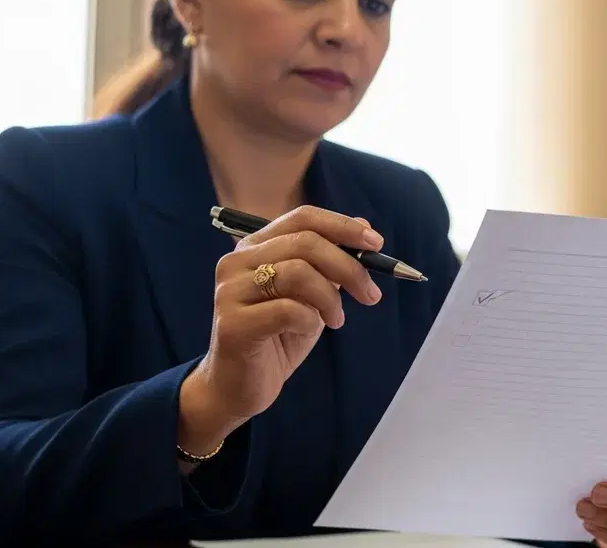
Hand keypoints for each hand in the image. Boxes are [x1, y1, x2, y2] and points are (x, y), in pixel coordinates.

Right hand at [178, 205, 383, 454]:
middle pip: (305, 243)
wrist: (240, 387)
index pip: (303, 218)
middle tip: (370, 294)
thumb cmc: (279, 336)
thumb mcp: (312, 294)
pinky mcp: (232, 324)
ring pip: (298, 273)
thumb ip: (330, 261)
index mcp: (255, 246)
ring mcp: (230, 291)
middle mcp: (236, 261)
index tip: (376, 244)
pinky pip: (288, 310)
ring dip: (331, 298)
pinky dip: (312, 320)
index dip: (343, 226)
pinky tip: (313, 330)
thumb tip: (365, 228)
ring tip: (337, 319)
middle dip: (348, 267)